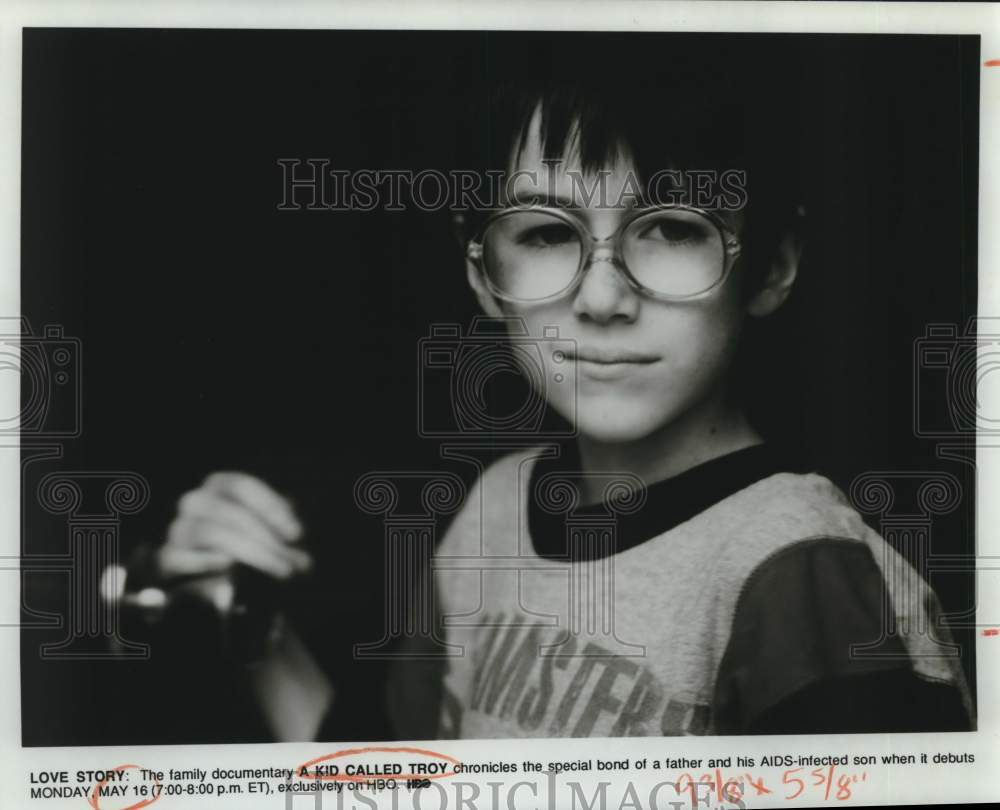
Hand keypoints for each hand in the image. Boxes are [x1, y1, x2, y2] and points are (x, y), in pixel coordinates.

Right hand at [155, 472, 312, 582]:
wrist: (205, 572)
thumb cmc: (243, 540)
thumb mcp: (267, 530)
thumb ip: (282, 531)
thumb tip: (299, 548)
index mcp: (219, 485)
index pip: (242, 486)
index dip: (271, 508)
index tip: (297, 534)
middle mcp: (195, 501)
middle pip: (231, 513)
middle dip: (267, 538)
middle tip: (295, 561)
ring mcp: (179, 528)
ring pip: (213, 534)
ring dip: (252, 553)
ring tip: (280, 569)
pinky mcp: (168, 558)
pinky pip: (182, 558)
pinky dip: (206, 561)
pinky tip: (229, 565)